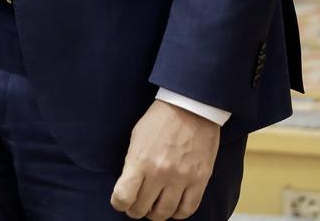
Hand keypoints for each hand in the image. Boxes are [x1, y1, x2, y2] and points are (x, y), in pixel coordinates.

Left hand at [111, 100, 219, 219]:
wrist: (191, 108)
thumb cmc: (160, 120)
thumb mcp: (136, 138)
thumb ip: (132, 164)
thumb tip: (129, 187)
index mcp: (140, 161)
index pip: (123, 197)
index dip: (119, 203)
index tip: (121, 201)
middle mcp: (160, 173)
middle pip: (142, 209)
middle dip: (136, 210)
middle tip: (137, 205)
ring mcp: (181, 178)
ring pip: (165, 213)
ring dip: (156, 214)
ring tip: (154, 207)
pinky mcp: (200, 179)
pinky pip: (189, 208)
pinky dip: (179, 213)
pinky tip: (174, 208)